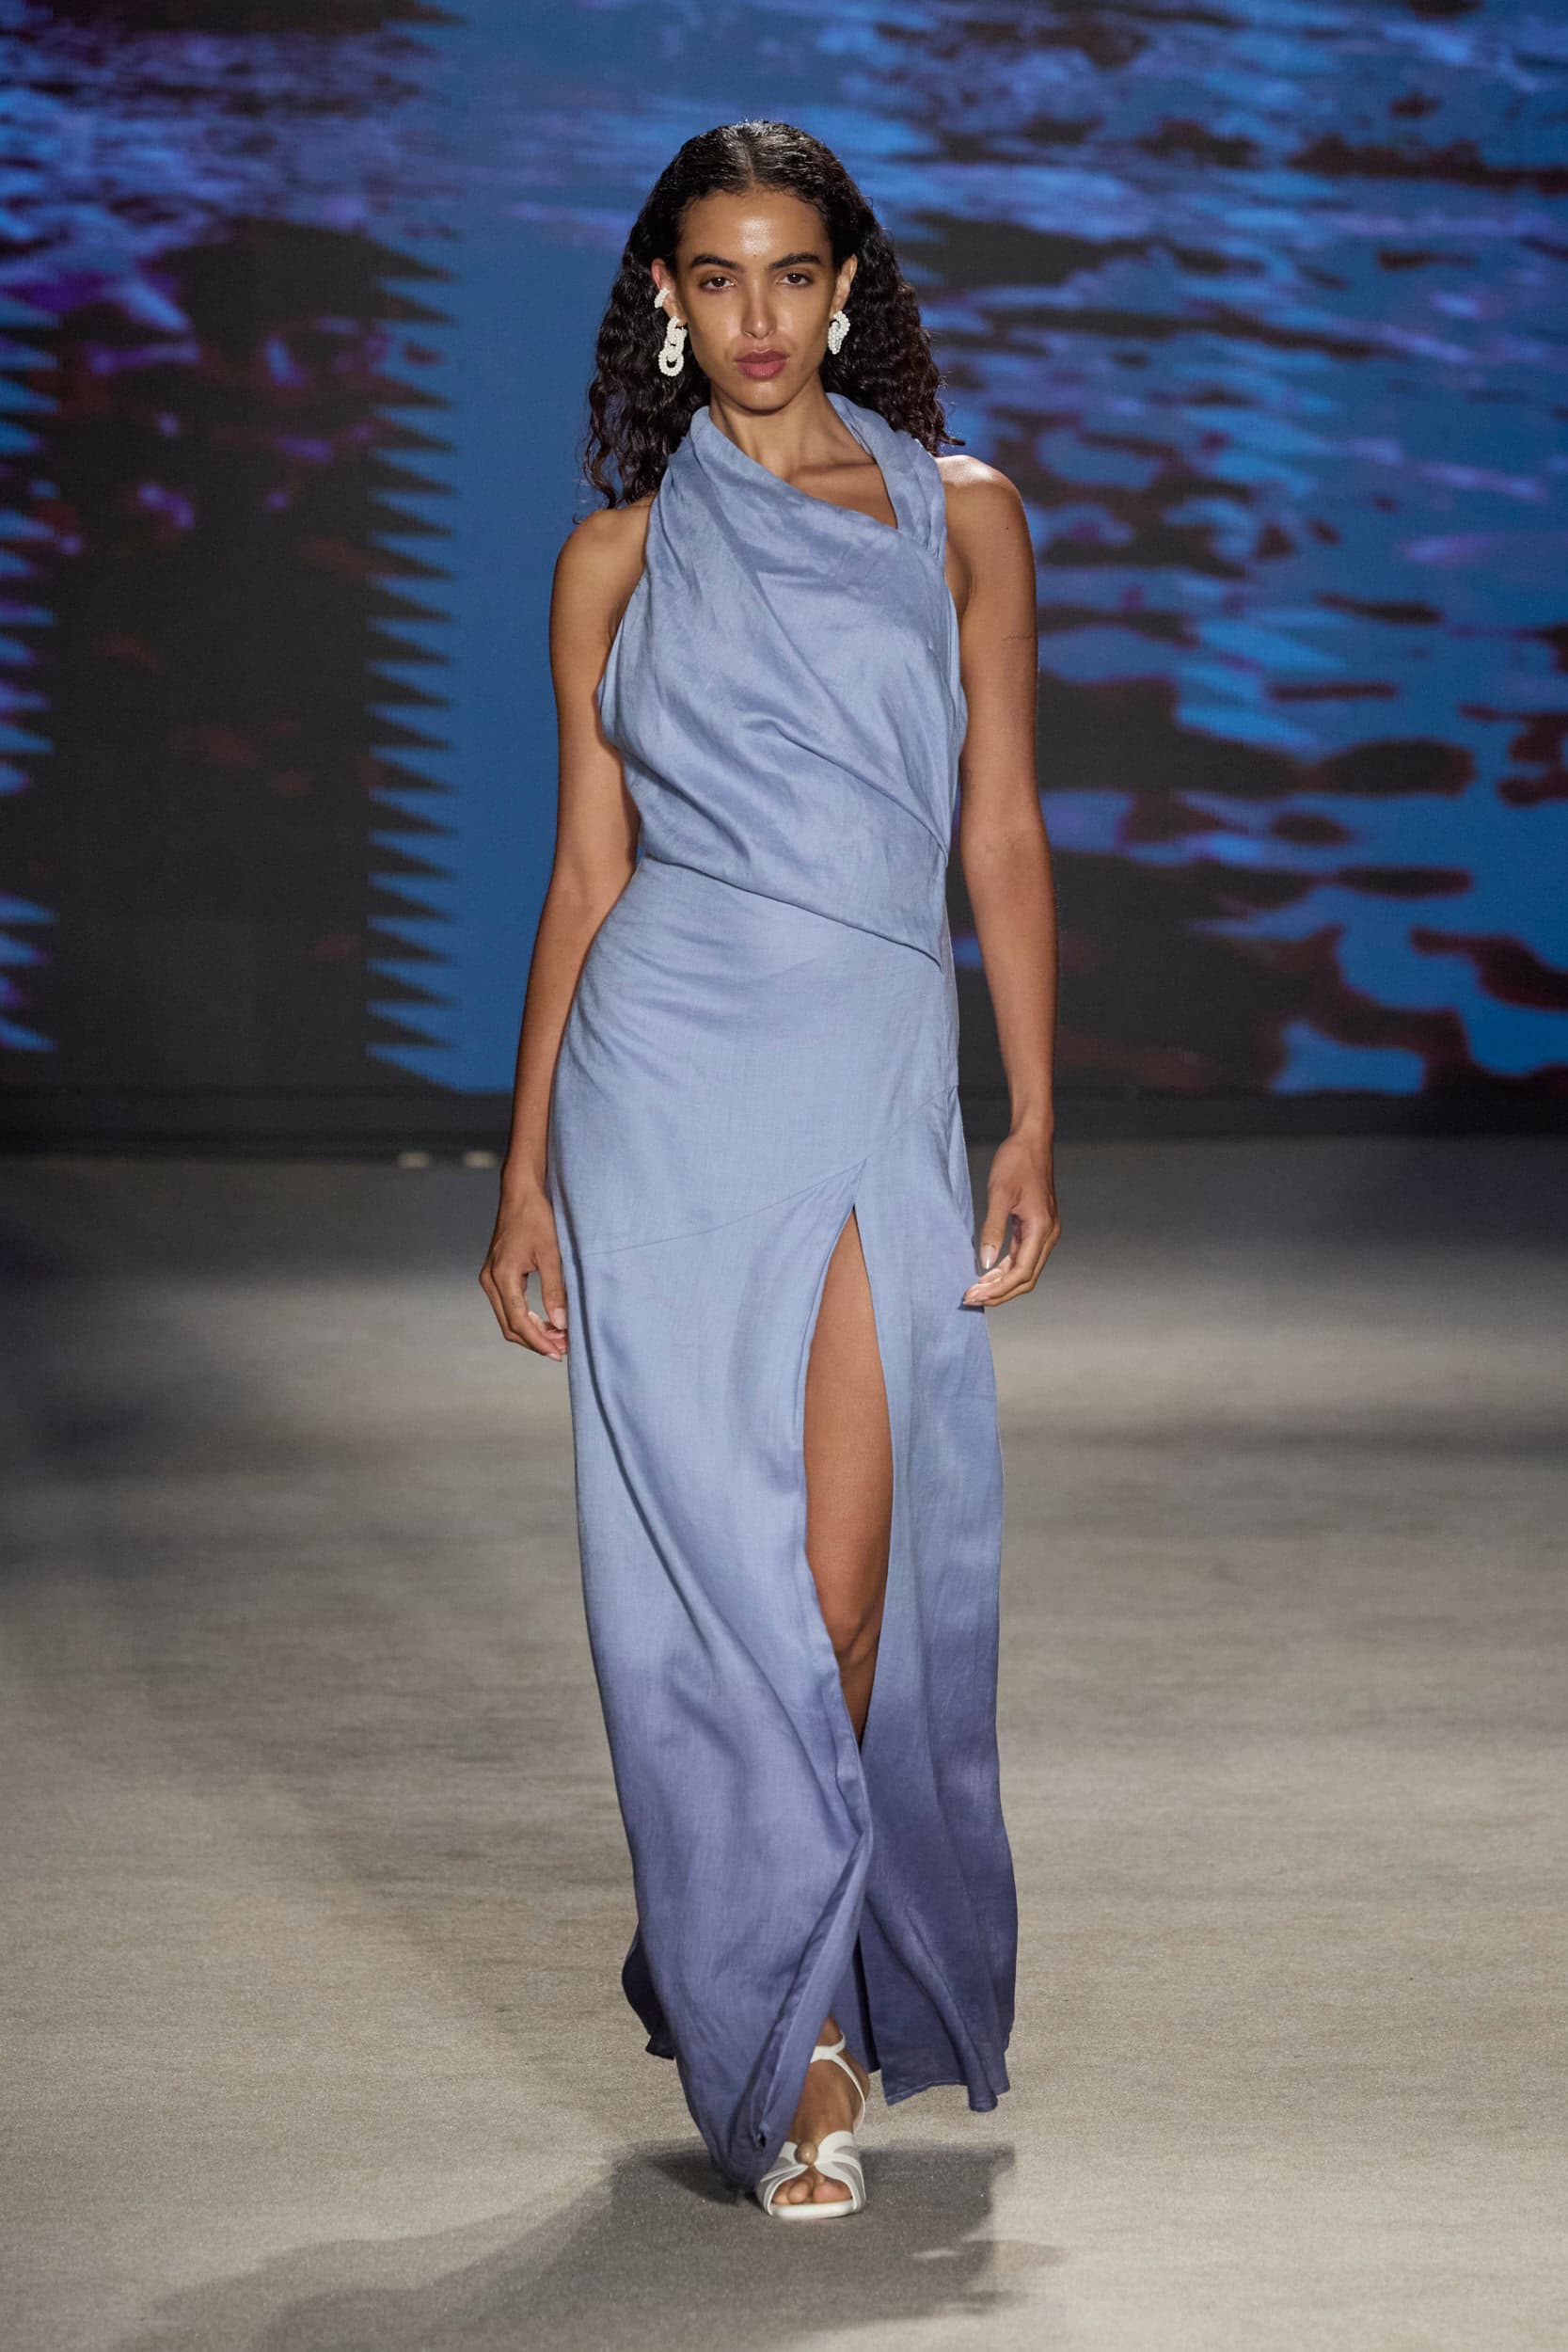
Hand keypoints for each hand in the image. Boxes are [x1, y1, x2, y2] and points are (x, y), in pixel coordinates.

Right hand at [480, 1186, 568, 1359]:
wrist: (520, 1192)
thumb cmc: (537, 1218)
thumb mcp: (552, 1254)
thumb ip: (555, 1291)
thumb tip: (561, 1324)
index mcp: (502, 1277)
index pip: (519, 1322)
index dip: (540, 1342)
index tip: (559, 1354)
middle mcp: (490, 1280)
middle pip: (510, 1326)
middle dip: (536, 1341)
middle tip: (563, 1349)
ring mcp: (490, 1278)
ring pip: (508, 1318)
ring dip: (532, 1331)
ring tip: (559, 1337)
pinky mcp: (496, 1274)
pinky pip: (508, 1305)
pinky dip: (526, 1318)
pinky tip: (547, 1321)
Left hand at [962, 1128, 1059, 1307]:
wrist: (1031, 1140)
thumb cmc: (1016, 1161)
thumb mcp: (999, 1194)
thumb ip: (992, 1230)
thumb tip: (985, 1264)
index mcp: (1041, 1229)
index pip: (1021, 1273)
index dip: (997, 1290)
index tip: (974, 1295)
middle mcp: (1048, 1235)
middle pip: (1026, 1278)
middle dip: (999, 1292)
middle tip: (971, 1298)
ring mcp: (1045, 1231)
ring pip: (1026, 1270)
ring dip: (1002, 1282)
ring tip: (976, 1289)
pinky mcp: (1038, 1227)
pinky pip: (1024, 1255)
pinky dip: (1006, 1267)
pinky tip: (988, 1271)